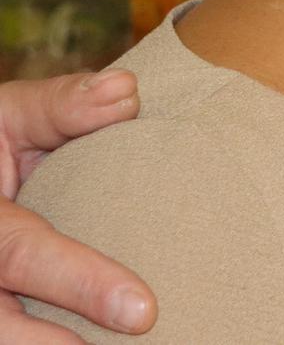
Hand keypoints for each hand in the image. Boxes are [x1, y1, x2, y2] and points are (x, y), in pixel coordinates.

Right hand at [0, 73, 154, 338]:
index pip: (21, 254)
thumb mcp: (7, 117)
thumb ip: (60, 108)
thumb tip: (126, 92)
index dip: (79, 283)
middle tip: (139, 337)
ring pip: (4, 338)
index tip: (141, 310)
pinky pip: (13, 335)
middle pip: (3, 326)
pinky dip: (52, 343)